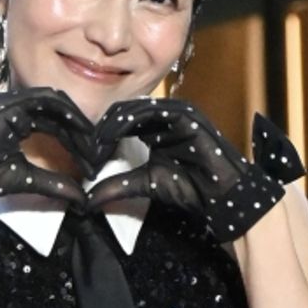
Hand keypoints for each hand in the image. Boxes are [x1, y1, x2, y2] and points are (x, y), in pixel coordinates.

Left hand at [87, 100, 302, 239]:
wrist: (224, 196)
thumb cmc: (192, 189)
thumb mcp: (147, 184)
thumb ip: (119, 186)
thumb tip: (88, 199)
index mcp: (157, 129)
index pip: (122, 121)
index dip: (101, 134)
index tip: (83, 152)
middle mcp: (166, 117)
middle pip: (125, 111)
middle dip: (103, 126)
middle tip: (83, 144)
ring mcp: (177, 113)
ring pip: (136, 108)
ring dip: (112, 122)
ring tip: (95, 140)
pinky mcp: (186, 116)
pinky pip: (153, 111)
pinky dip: (130, 120)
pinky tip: (114, 135)